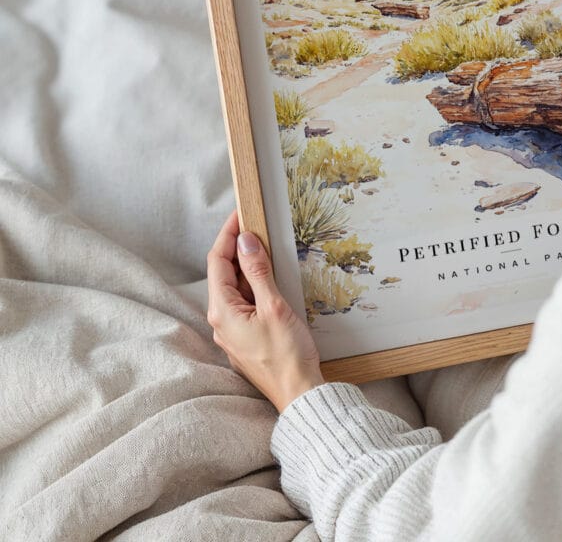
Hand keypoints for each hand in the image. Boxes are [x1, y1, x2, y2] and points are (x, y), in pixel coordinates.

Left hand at [207, 209, 324, 411]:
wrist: (298, 394)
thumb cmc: (287, 355)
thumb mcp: (274, 306)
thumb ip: (258, 272)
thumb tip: (246, 241)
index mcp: (222, 311)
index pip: (218, 261)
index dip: (228, 234)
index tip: (241, 214)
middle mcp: (221, 321)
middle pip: (223, 273)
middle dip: (237, 247)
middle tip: (255, 224)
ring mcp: (233, 331)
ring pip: (235, 288)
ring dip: (247, 265)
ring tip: (264, 244)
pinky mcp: (246, 337)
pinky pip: (244, 302)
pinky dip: (254, 283)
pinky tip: (269, 277)